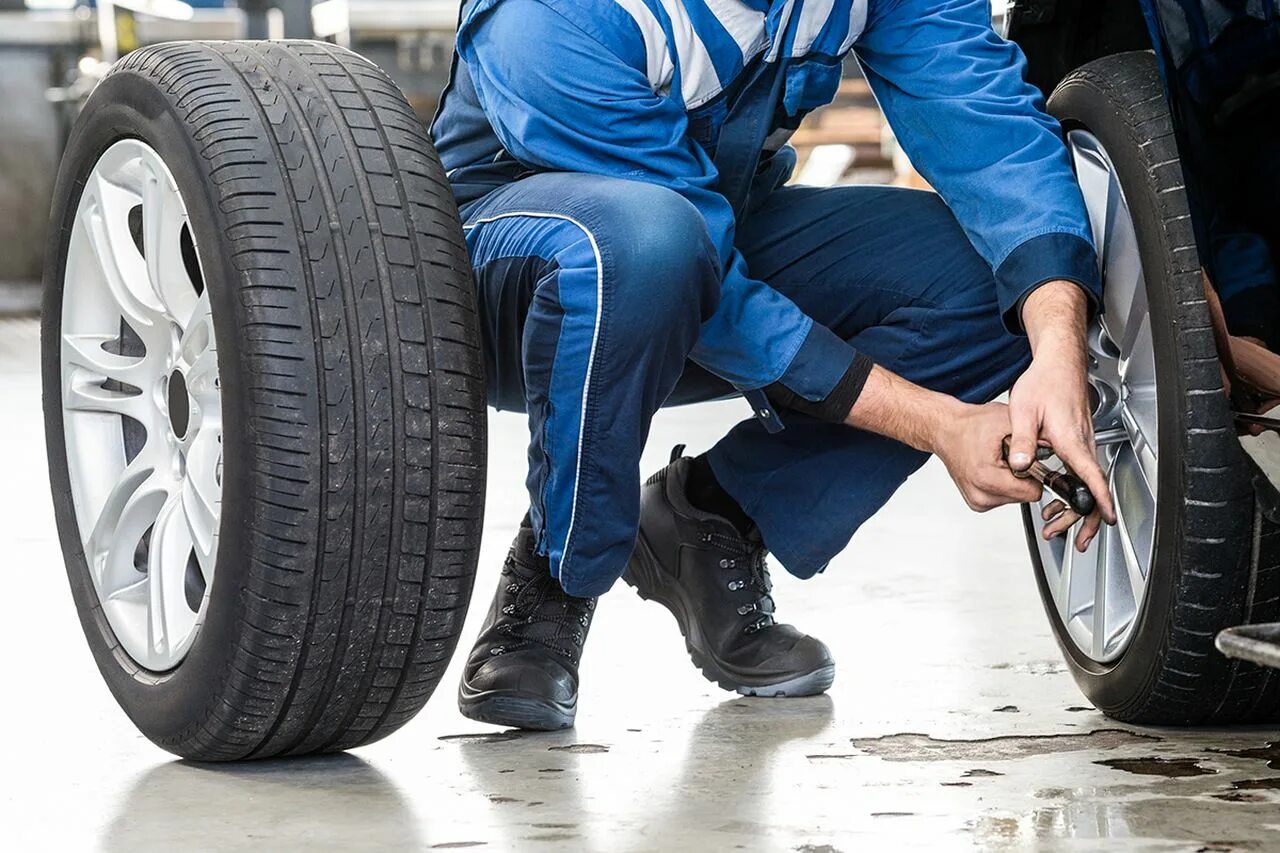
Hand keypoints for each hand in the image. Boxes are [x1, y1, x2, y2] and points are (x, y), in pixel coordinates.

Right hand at [933, 401, 1042, 511]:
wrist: (946, 430)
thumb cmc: (970, 424)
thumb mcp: (1008, 422)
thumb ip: (1034, 437)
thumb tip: (1060, 448)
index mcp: (987, 478)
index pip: (1033, 492)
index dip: (1035, 473)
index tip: (1028, 460)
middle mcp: (980, 495)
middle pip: (1025, 496)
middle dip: (1023, 476)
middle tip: (1009, 457)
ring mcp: (977, 501)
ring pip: (1016, 498)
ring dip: (1014, 480)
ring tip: (999, 461)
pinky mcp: (977, 502)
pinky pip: (1004, 498)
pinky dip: (1003, 484)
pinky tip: (993, 468)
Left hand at [1013, 281, 1116, 550]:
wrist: (1058, 363)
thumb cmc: (1044, 382)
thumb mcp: (1023, 410)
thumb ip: (1023, 441)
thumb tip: (1021, 465)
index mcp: (1071, 438)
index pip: (1092, 475)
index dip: (1100, 499)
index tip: (1106, 519)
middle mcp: (1083, 443)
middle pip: (1093, 487)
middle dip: (1087, 518)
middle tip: (1076, 539)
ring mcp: (1083, 443)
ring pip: (1087, 482)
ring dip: (1075, 507)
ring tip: (1056, 526)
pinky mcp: (1078, 442)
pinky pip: (1080, 472)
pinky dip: (1072, 491)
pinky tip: (1054, 500)